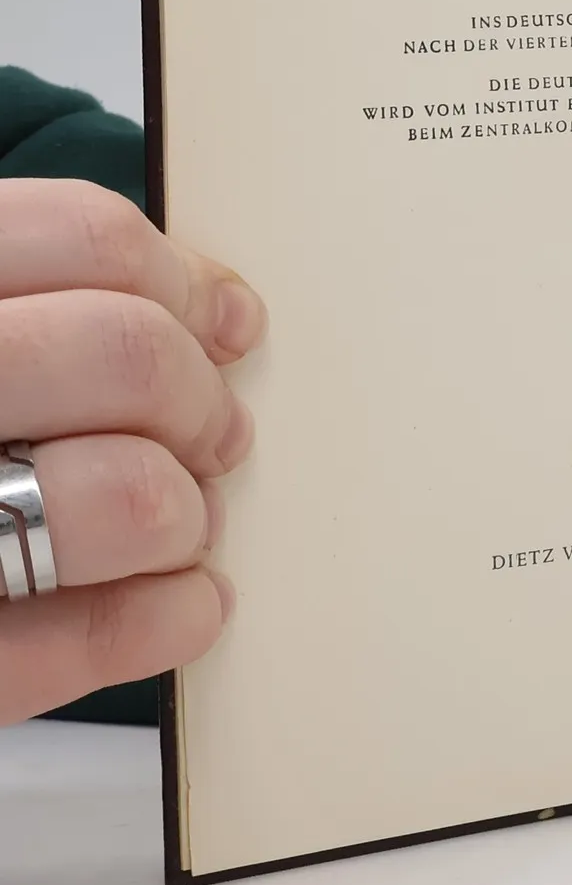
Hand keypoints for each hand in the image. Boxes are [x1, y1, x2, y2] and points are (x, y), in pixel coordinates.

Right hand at [0, 178, 261, 723]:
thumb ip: (35, 305)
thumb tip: (224, 315)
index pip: (79, 239)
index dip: (180, 284)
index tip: (221, 325)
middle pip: (123, 355)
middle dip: (199, 402)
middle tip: (211, 436)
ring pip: (121, 496)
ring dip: (183, 514)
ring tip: (174, 525)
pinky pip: (66, 645)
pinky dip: (160, 621)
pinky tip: (182, 606)